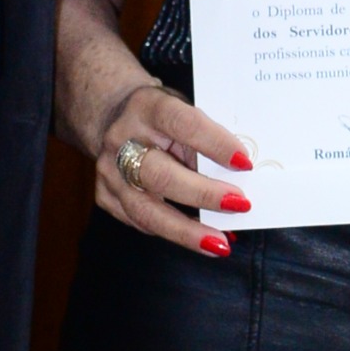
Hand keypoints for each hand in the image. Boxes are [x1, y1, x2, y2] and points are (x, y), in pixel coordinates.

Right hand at [84, 78, 255, 255]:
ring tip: (220, 244)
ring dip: (188, 231)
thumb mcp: (183, 109)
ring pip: (146, 210)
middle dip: (204, 194)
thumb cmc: (161, 116)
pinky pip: (141, 223)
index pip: (183, 124)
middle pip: (161, 174)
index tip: (244, 163)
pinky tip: (200, 240)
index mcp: (147, 106)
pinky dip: (174, 233)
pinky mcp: (105, 196)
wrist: (111, 115)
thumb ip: (206, 137)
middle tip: (239, 205)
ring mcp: (109, 171)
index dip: (215, 144)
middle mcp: (122, 139)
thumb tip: (242, 176)